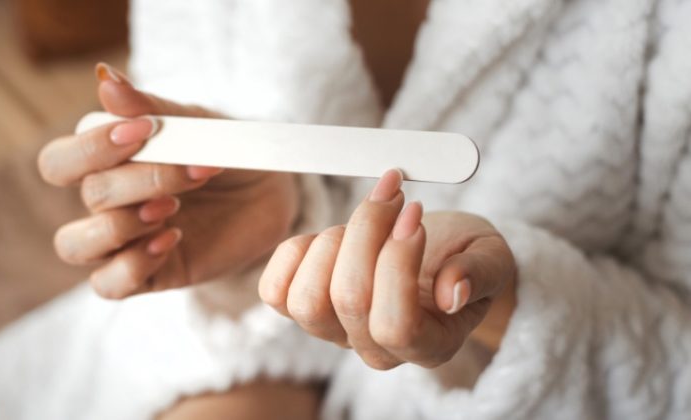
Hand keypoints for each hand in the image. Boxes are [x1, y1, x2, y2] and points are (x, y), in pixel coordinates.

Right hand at [38, 63, 299, 298]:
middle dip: (139, 181)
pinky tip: (171, 239)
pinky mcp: (148, 274)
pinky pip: (108, 284)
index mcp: (105, 163)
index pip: (60, 161)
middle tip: (191, 172)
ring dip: (121, 227)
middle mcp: (106, 204)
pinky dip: (132, 265)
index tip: (144, 131)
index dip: (91, 148)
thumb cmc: (224, 151)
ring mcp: (124, 242)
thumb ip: (151, 107)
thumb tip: (105, 78)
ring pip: (75, 246)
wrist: (270, 191)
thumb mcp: (196, 123)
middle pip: (88, 197)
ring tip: (170, 210)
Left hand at [259, 170, 516, 368]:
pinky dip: (295, 253)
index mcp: (429, 344)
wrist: (439, 253)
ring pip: (307, 300)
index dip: (398, 264)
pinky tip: (330, 233)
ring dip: (333, 242)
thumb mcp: (491, 256)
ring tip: (364, 216)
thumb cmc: (466, 255)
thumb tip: (453, 293)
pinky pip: (275, 292)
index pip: (397, 326)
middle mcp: (375, 348)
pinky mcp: (304, 307)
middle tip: (393, 192)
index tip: (415, 212)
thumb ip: (480, 274)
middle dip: (367, 231)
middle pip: (349, 300)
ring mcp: (334, 331)